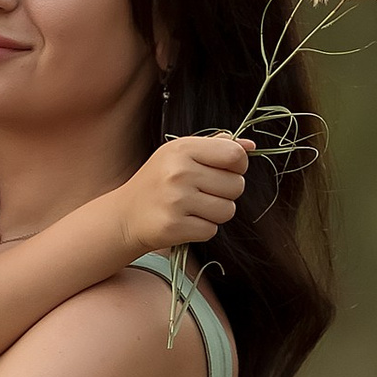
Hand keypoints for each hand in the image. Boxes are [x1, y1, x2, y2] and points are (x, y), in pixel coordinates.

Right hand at [118, 130, 250, 254]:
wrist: (126, 214)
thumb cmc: (159, 181)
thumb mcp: (181, 154)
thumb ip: (215, 147)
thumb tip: (250, 146)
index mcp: (183, 148)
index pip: (235, 155)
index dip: (237, 166)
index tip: (223, 171)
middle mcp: (179, 171)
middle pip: (237, 185)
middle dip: (226, 192)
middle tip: (202, 192)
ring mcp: (176, 199)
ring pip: (228, 210)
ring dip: (215, 213)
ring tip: (193, 207)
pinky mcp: (174, 225)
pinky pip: (211, 230)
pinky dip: (202, 229)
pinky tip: (184, 220)